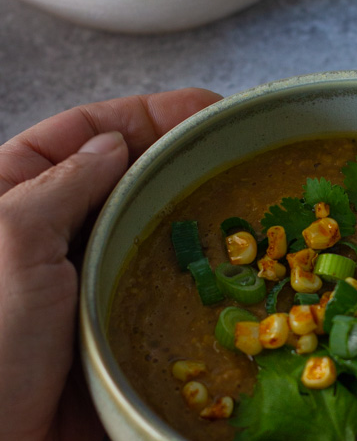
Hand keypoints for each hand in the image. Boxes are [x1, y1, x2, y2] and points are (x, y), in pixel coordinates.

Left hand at [0, 88, 220, 440]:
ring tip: (249, 203)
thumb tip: (116, 143)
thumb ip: (65, 183)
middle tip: (241, 155)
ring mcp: (84, 283)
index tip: (209, 109)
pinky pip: (158, 292)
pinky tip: (232, 270)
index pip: (88, 132)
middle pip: (125, 178)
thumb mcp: (12, 239)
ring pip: (147, 233)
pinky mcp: (112, 332)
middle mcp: (52, 234)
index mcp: (14, 194)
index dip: (149, 114)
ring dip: (192, 217)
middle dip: (180, 160)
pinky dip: (193, 279)